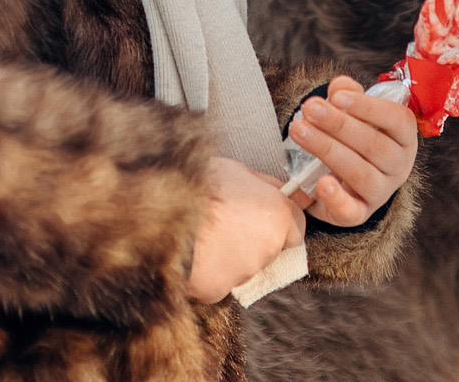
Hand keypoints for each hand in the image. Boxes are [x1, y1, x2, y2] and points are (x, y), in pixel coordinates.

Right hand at [186, 156, 305, 303]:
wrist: (161, 213)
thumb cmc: (197, 184)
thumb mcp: (235, 169)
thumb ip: (262, 185)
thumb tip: (275, 189)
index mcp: (276, 214)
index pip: (296, 226)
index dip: (279, 222)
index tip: (265, 218)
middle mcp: (267, 247)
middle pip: (270, 248)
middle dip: (254, 240)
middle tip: (227, 224)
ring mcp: (244, 272)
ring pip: (244, 266)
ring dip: (231, 255)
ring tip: (205, 236)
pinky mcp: (219, 289)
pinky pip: (218, 281)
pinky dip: (209, 272)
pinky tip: (192, 254)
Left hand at [286, 74, 418, 226]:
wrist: (346, 176)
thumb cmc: (353, 135)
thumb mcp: (352, 111)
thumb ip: (346, 94)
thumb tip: (339, 86)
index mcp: (403, 136)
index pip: (396, 119)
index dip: (367, 107)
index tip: (337, 97)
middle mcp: (399, 166)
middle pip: (374, 145)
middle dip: (338, 125)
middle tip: (309, 109)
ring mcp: (381, 192)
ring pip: (361, 173)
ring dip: (328, 149)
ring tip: (300, 130)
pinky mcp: (359, 213)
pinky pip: (351, 211)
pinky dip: (336, 198)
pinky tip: (320, 182)